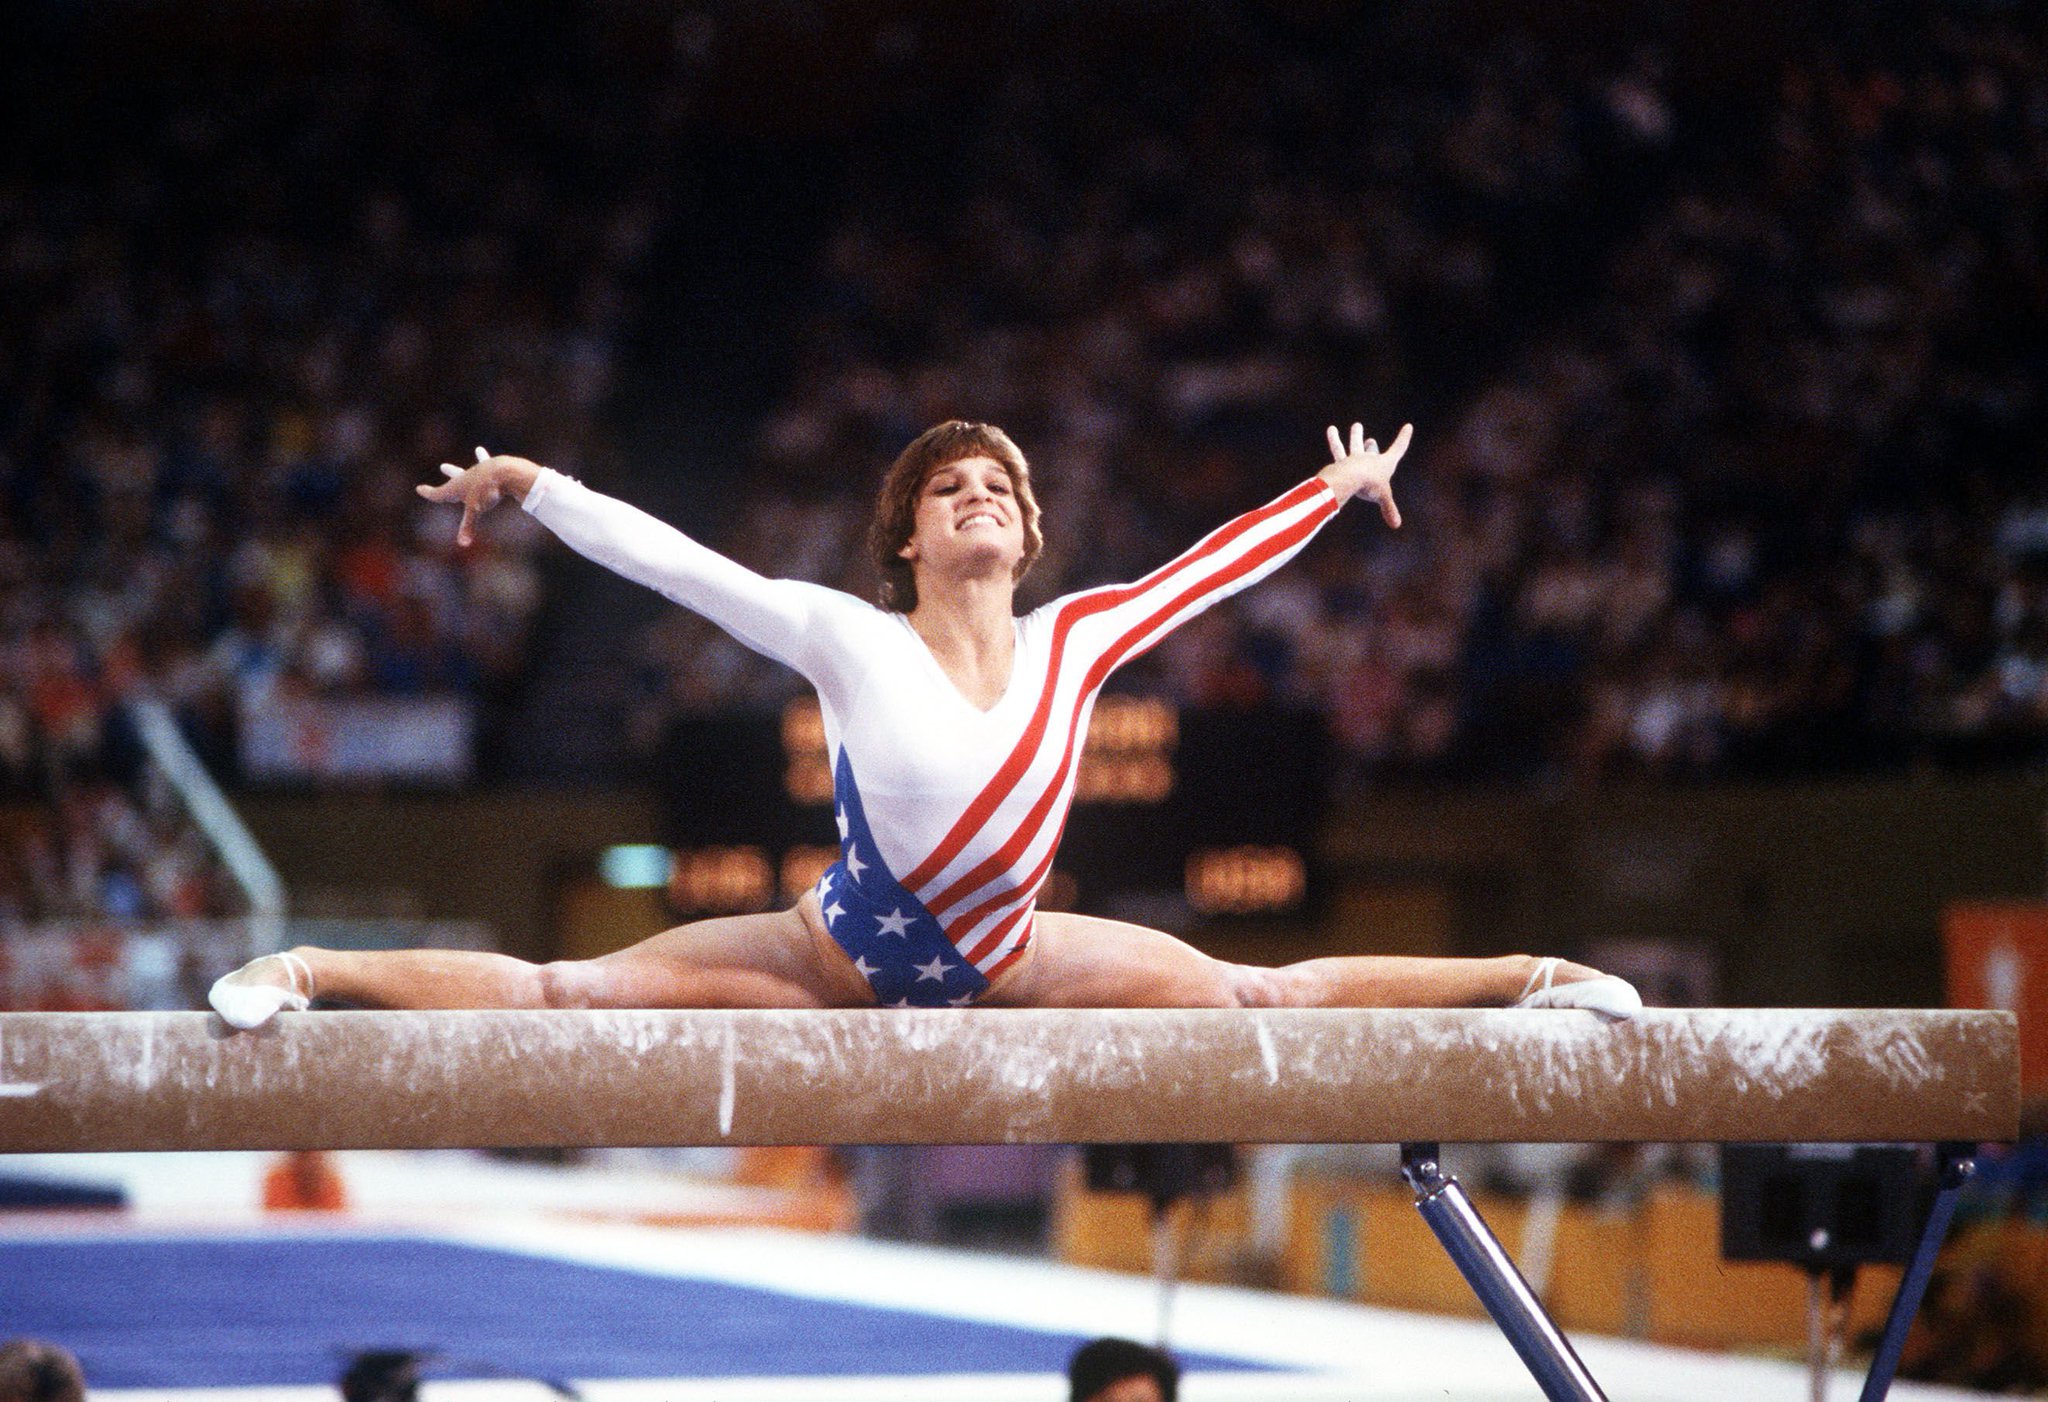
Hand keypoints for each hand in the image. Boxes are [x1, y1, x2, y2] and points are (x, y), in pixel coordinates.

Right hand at [415, 447, 542, 546]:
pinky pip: (488, 463)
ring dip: (475, 461)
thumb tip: (463, 544)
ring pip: (473, 468)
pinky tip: (483, 451)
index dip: (428, 493)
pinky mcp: (492, 467)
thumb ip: (468, 526)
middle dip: (450, 474)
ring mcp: (478, 471)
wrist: (502, 471)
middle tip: (443, 466)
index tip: (419, 488)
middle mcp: (465, 478)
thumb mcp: (475, 510)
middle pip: (455, 478)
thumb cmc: (485, 491)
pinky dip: (485, 458)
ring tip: (478, 450)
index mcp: (455, 488)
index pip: (438, 493)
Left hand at [1319, 421, 1410, 528]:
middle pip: (1369, 448)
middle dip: (1365, 441)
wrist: (1350, 477)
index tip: (1408, 426)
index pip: (1398, 448)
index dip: (1404, 438)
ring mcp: (1353, 460)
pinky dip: (1333, 440)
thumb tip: (1396, 525)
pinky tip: (1331, 432)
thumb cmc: (1370, 485)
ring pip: (1347, 447)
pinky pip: (1336, 450)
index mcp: (1384, 463)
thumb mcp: (1383, 497)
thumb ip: (1389, 509)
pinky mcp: (1340, 463)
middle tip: (1360, 430)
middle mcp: (1368, 458)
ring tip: (1332, 428)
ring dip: (1340, 438)